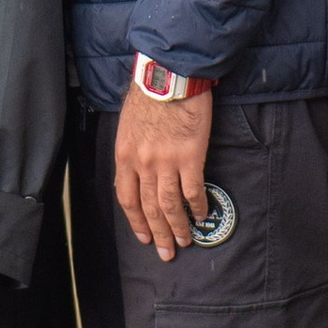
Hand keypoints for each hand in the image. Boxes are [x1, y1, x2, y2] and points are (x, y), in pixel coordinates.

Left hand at [114, 78, 212, 261]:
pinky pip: (193, 190)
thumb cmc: (149, 95)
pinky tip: (202, 215)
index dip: (136, 220)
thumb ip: (132, 151)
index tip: (144, 236)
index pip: (127, 198)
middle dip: (159, 233)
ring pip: (171, 205)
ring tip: (185, 240)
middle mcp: (143, 164)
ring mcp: (166, 162)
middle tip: (167, 251)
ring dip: (178, 226)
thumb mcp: (128, 125)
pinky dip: (198, 206)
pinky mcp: (190, 157)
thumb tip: (139, 172)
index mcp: (125, 156)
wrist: (169, 76)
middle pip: (150, 208)